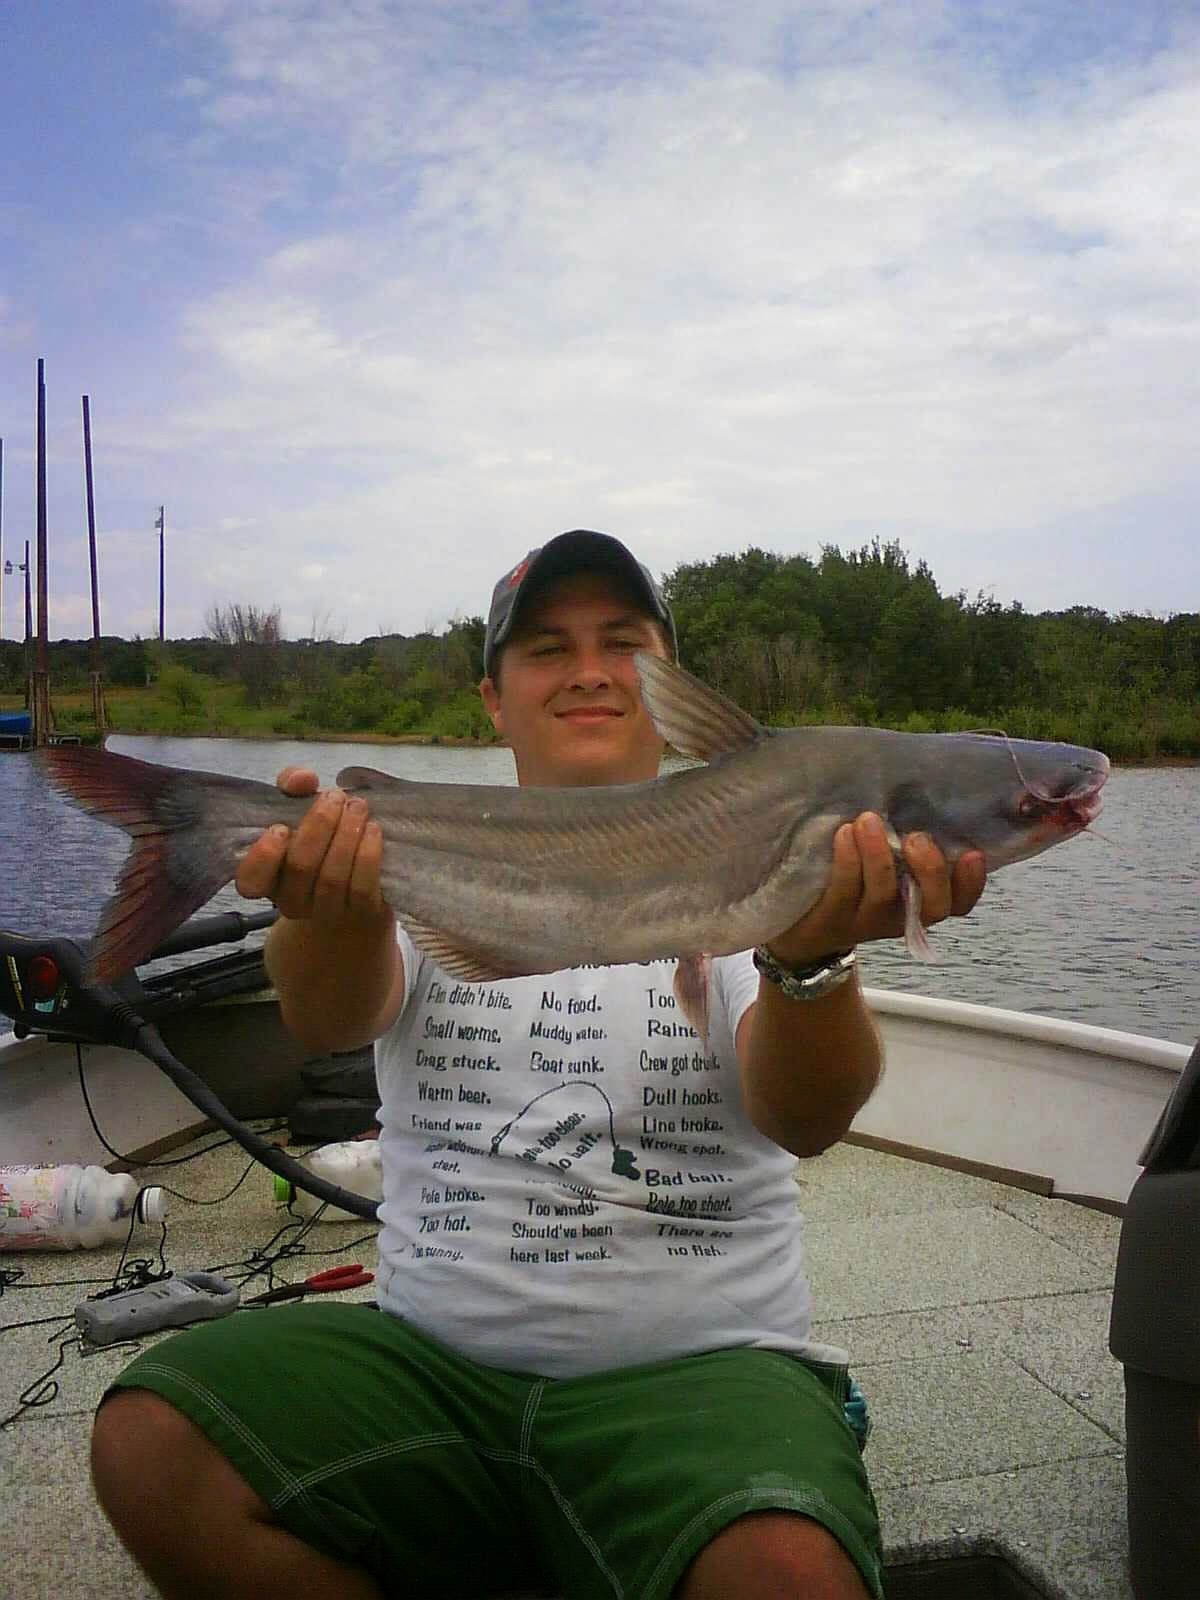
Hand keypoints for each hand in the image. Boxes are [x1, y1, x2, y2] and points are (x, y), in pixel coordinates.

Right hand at [234, 767, 389, 928]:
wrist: (361, 878)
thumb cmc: (322, 838)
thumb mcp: (301, 807)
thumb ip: (292, 785)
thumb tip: (301, 778)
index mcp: (268, 877)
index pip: (250, 881)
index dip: (264, 856)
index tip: (280, 827)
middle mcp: (292, 900)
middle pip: (300, 868)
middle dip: (319, 827)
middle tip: (336, 797)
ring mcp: (325, 911)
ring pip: (332, 878)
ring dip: (347, 835)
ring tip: (358, 807)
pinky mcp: (360, 912)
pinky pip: (361, 887)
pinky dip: (368, 855)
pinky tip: (373, 830)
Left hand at [766, 812, 985, 966]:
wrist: (798, 923)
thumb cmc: (849, 875)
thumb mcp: (883, 858)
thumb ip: (904, 834)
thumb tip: (921, 784)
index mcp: (918, 903)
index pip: (958, 902)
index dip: (971, 883)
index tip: (972, 852)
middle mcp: (899, 917)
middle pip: (932, 907)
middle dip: (930, 871)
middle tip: (916, 838)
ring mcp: (865, 922)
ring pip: (882, 895)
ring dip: (878, 856)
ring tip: (868, 820)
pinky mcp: (831, 919)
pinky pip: (843, 891)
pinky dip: (846, 860)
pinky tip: (843, 833)